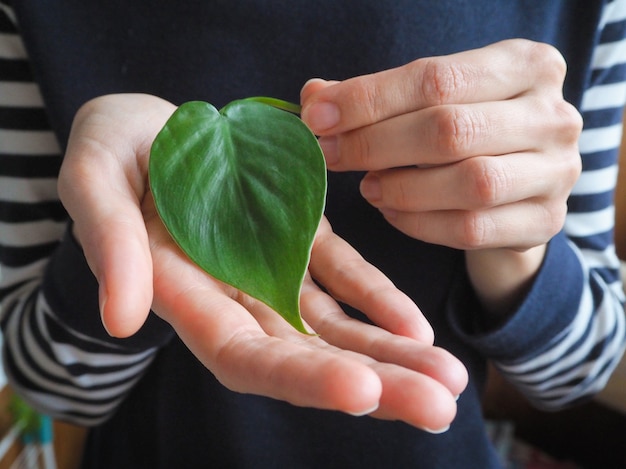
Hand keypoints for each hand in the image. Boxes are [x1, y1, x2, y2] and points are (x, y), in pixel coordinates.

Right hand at [58, 93, 467, 430]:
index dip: (299, 378)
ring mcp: (268, 271)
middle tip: (438, 406)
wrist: (144, 125)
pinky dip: (376, 298)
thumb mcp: (94, 180)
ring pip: (332, 326)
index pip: (243, 355)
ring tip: (448, 377)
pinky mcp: (294, 239)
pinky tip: (416, 323)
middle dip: (372, 384)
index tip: (361, 391)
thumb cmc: (109, 148)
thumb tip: (121, 317)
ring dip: (390, 353)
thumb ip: (111, 245)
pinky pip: (339, 275)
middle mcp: (231, 299)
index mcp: (183, 295)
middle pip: (303, 358)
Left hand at [300, 39, 581, 314]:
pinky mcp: (545, 221)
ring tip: (366, 187)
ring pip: (468, 182)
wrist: (518, 187)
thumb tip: (314, 97)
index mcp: (527, 65)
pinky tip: (392, 212)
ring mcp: (557, 172)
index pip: (435, 78)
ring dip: (401, 187)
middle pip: (450, 129)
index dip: (368, 100)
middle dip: (374, 144)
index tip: (316, 117)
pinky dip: (420, 224)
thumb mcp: (432, 103)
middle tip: (330, 155)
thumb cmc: (468, 134)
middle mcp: (553, 115)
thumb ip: (378, 98)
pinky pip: (471, 228)